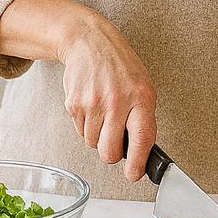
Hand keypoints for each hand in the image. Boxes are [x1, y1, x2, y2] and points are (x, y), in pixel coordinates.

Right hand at [58, 9, 156, 180]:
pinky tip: (92, 106)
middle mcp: (117, 101)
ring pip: (93, 144)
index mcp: (141, 97)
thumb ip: (143, 118)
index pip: (142, 138)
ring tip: (104, 114)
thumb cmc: (120, 66)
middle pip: (110, 152)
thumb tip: (141, 152)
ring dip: (98, 136)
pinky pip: (80, 132)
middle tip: (115, 142)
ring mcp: (93, 103)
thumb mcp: (143, 86)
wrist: (89, 42)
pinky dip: (86, 125)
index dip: (137, 163)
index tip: (134, 175)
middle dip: (112, 154)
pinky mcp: (74, 104)